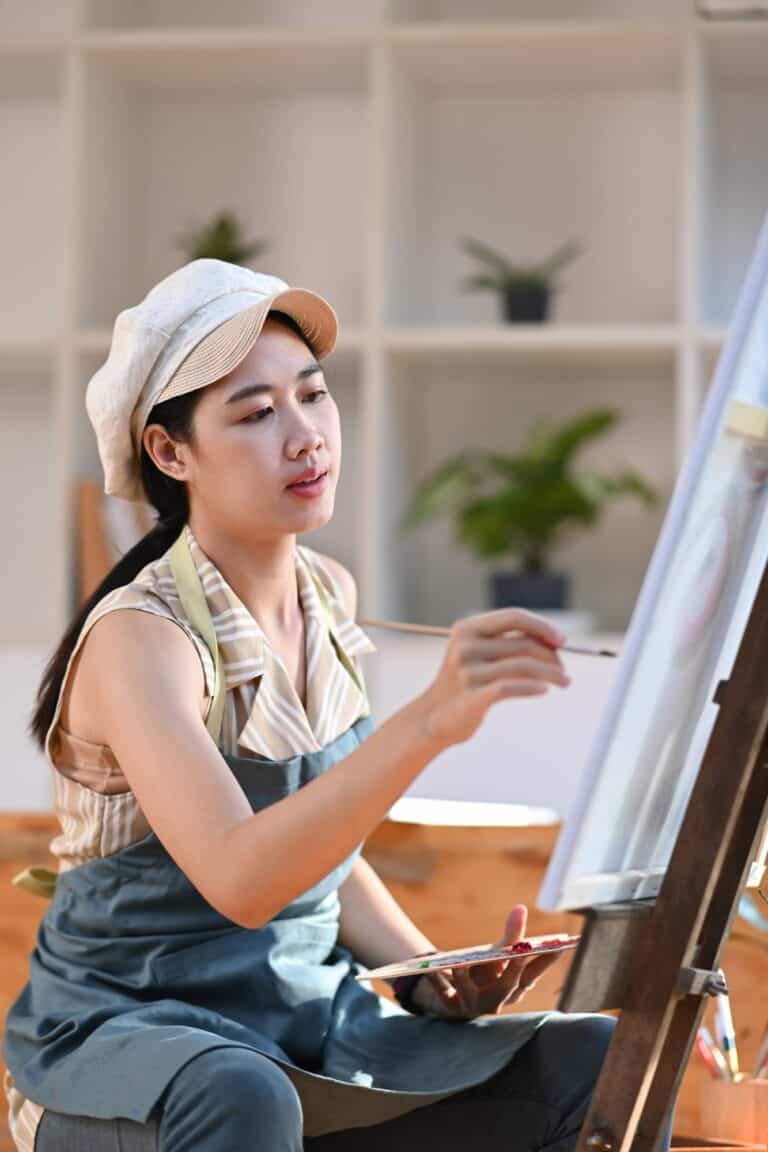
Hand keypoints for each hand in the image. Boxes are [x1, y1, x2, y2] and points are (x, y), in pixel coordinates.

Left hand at [409, 905, 561, 1019]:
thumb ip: (510, 936)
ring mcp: (475, 1006)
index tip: (563, 943)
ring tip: (460, 962)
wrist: (451, 996)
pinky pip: (442, 995)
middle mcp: (499, 1000)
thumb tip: (520, 908)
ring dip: (465, 978)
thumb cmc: (482, 972)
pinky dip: (436, 982)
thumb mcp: (497, 953)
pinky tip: (429, 969)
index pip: (535, 972)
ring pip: (472, 992)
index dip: (549, 959)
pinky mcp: (450, 1008)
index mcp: (515, 987)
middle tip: (518, 951)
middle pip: (509, 984)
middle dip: (514, 967)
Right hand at [418, 608, 569, 748]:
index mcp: (466, 629)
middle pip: (523, 644)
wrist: (434, 718)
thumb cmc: (466, 684)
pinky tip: (543, 691)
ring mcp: (467, 672)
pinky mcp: (471, 697)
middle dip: (551, 656)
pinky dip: (532, 688)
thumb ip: (509, 643)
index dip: (542, 626)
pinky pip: (510, 687)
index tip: (561, 641)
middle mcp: (465, 647)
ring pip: (523, 666)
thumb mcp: (479, 654)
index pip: (513, 617)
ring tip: (564, 681)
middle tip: (564, 669)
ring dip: (551, 674)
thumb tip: (554, 641)